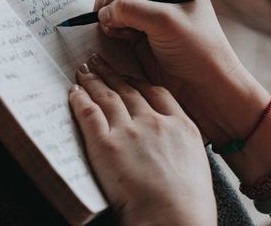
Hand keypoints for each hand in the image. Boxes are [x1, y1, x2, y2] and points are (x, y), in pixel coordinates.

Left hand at [69, 54, 215, 225]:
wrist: (173, 220)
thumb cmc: (189, 204)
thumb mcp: (196, 165)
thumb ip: (179, 146)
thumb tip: (167, 146)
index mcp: (181, 125)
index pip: (155, 92)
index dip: (137, 80)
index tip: (127, 75)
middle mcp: (154, 121)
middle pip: (128, 89)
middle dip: (111, 73)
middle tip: (98, 61)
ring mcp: (129, 131)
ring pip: (107, 96)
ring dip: (93, 80)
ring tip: (84, 70)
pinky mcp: (105, 145)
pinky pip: (89, 114)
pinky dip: (80, 100)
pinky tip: (74, 92)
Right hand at [94, 0, 269, 146]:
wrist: (202, 85)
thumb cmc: (197, 49)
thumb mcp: (164, 21)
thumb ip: (129, 8)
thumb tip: (103, 11)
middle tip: (119, 12)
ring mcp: (144, 4)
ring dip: (109, 10)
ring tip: (123, 29)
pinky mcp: (134, 24)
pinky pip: (109, 14)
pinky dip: (109, 24)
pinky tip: (123, 36)